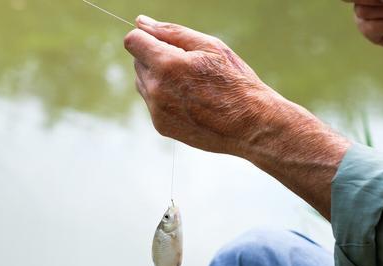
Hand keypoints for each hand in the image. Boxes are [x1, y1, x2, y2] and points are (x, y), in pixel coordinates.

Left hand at [123, 15, 318, 157]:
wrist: (249, 125)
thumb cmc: (235, 82)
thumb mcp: (210, 46)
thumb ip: (171, 32)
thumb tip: (142, 22)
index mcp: (167, 64)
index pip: (133, 41)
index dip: (146, 37)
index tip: (163, 42)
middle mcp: (156, 89)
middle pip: (137, 62)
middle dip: (155, 57)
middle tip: (188, 66)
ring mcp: (157, 110)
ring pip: (143, 83)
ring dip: (158, 78)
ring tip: (190, 84)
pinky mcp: (161, 126)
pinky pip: (152, 103)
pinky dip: (164, 98)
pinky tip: (190, 101)